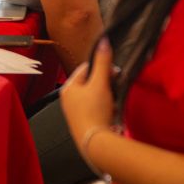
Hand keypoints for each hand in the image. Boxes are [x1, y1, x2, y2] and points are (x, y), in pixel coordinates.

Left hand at [60, 38, 115, 154]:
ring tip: (114, 101)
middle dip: (105, 83)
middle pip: (91, 82)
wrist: (95, 142)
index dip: (101, 67)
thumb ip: (103, 62)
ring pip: (96, 95)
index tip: (114, 72)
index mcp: (68, 87)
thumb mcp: (100, 83)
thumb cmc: (94, 111)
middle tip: (115, 86)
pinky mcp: (85, 122)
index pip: (85, 68)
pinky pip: (98, 108)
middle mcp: (69, 99)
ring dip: (107, 96)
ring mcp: (76, 111)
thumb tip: (103, 41)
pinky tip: (112, 112)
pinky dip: (106, 107)